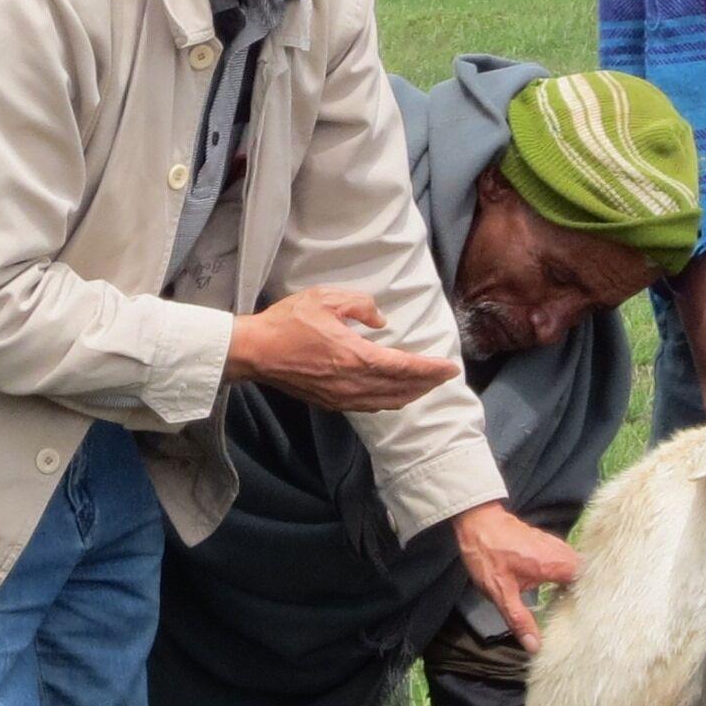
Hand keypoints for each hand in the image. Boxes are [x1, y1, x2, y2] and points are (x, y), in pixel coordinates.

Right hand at [227, 289, 456, 411]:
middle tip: (445, 376)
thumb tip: (381, 321)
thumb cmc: (288, 322)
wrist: (255, 352)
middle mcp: (353, 384)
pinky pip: (369, 406)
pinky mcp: (330, 403)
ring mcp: (341, 397)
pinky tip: (394, 394)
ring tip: (425, 386)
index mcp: (356, 357)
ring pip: (387, 402)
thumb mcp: (326, 298)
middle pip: (401, 389)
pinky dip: (389, 401)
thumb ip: (361, 305)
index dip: (431, 369)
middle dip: (427, 384)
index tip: (451, 368)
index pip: (405, 367)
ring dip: (410, 394)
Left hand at [450, 505, 579, 652]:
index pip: (590, 583)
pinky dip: (568, 576)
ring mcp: (557, 545)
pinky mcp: (550, 544)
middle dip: (588, 596)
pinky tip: (561, 591)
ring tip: (575, 608)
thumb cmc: (487, 554)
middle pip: (588, 576)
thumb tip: (534, 646)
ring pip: (579, 568)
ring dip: (578, 586)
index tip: (589, 620)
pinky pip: (568, 561)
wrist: (477, 520)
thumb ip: (519, 619)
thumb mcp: (501, 592)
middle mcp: (562, 552)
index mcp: (555, 564)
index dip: (592, 603)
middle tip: (584, 619)